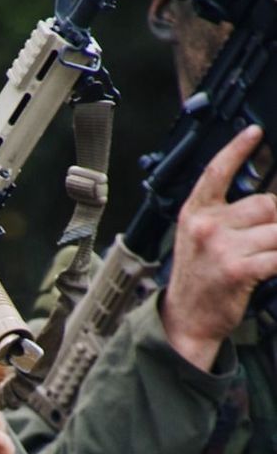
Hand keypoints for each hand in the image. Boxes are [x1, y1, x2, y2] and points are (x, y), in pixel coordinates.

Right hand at [163, 125, 276, 369]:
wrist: (185, 321)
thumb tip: (268, 206)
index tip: (253, 132)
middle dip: (275, 221)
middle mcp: (205, 226)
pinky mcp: (238, 269)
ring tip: (264, 258)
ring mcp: (221, 247)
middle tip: (263, 242)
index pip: (216, 172)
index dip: (237, 149)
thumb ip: (223, 217)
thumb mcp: (198, 240)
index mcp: (193, 214)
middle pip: (266, 203)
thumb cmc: (197, 281)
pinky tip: (270, 267)